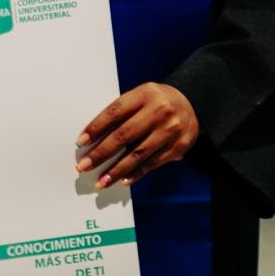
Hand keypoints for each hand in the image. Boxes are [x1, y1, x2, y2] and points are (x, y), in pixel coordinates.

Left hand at [75, 83, 199, 189]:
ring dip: (117, 170)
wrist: (193, 103)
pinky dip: (137, 173)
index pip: (115, 112)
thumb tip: (94, 137)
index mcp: (145, 94)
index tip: (81, 143)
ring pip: (138, 154)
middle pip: (124, 135)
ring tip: (102, 181)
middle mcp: (159, 111)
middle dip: (101, 153)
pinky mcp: (178, 146)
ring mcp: (170, 130)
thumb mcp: (141, 96)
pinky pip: (153, 163)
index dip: (96, 128)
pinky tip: (123, 180)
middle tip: (84, 166)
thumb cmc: (157, 101)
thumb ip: (122, 112)